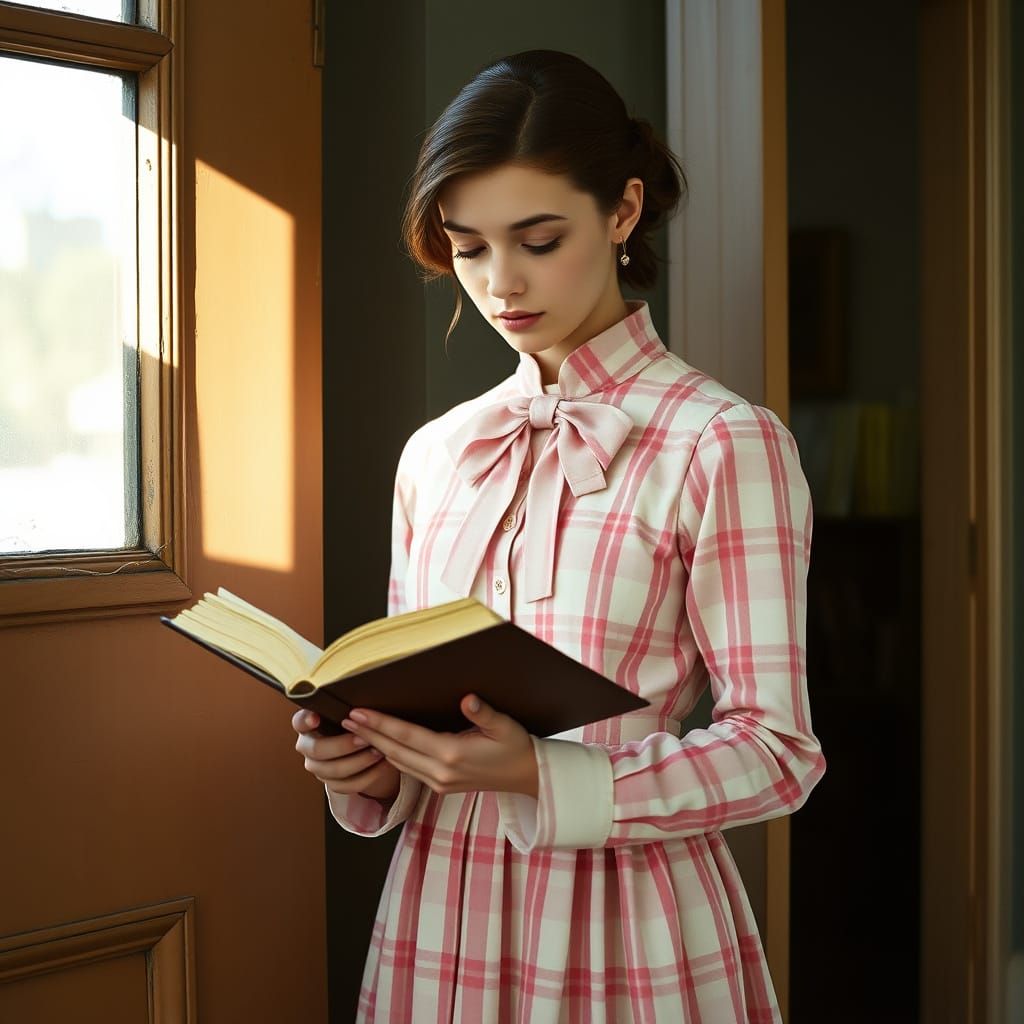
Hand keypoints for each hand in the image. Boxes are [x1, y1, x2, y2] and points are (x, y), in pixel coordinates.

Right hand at [292, 709, 400, 802]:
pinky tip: (383, 765)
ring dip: (359, 761)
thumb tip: (361, 707)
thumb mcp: (351, 713)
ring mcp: (318, 767)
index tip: (316, 717)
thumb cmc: (358, 723)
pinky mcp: (332, 783)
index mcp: (308, 726)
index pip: (299, 722)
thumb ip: (349, 709)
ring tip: (379, 751)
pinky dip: (368, 776)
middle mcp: (308, 747)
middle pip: (318, 750)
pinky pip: (347, 785)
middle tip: (365, 738)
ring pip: (334, 770)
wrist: (366, 749)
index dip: (305, 720)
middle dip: (343, 745)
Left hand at [340, 694, 538, 798]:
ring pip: (398, 763)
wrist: (526, 777)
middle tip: (346, 717)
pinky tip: (381, 744)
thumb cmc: (517, 747)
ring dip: (376, 745)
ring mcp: (439, 782)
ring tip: (356, 728)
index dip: (380, 724)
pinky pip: (408, 770)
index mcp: (453, 755)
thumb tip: (467, 698)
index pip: (407, 736)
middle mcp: (441, 772)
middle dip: (369, 734)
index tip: (358, 712)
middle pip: (395, 751)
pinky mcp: (440, 786)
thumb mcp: (505, 726)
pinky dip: (391, 755)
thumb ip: (484, 713)